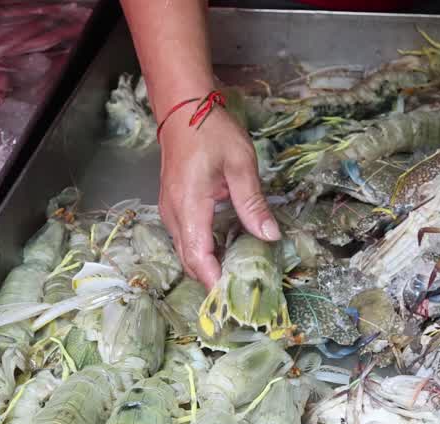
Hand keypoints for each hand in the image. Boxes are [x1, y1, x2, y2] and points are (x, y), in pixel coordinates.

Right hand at [157, 107, 278, 287]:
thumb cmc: (211, 131)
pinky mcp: (172, 207)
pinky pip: (185, 240)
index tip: (234, 300)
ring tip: (237, 277)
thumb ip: (253, 203)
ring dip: (208, 267)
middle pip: (190, 262)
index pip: (199, 257)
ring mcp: (170, 211)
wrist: (182, 108)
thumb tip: (270, 236)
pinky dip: (203, 252)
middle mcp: (174, 214)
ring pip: (186, 252)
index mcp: (190, 206)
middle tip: (242, 294)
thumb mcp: (240, 164)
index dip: (215, 282)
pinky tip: (225, 252)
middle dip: (213, 281)